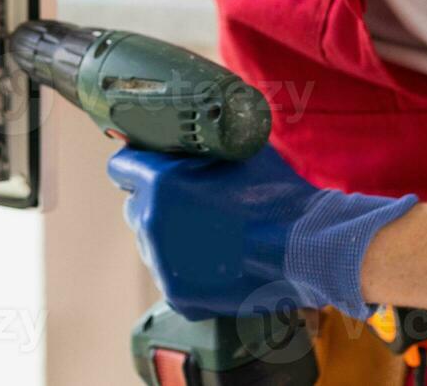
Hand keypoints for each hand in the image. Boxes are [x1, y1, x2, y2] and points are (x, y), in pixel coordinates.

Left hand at [107, 146, 417, 320]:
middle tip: (188, 199)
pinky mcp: (179, 293)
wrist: (305, 247)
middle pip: (136, 205)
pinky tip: (215, 256)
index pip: (121, 167)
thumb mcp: (236, 148)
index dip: (137, 163)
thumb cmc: (273, 193)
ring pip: (151, 241)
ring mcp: (163, 262)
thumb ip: (202, 142)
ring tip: (208, 230)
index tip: (148, 165)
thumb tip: (185, 132)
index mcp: (159, 184)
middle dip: (156, 200)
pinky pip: (170, 271)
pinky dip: (186, 264)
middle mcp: (151, 223)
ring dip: (169, 233)